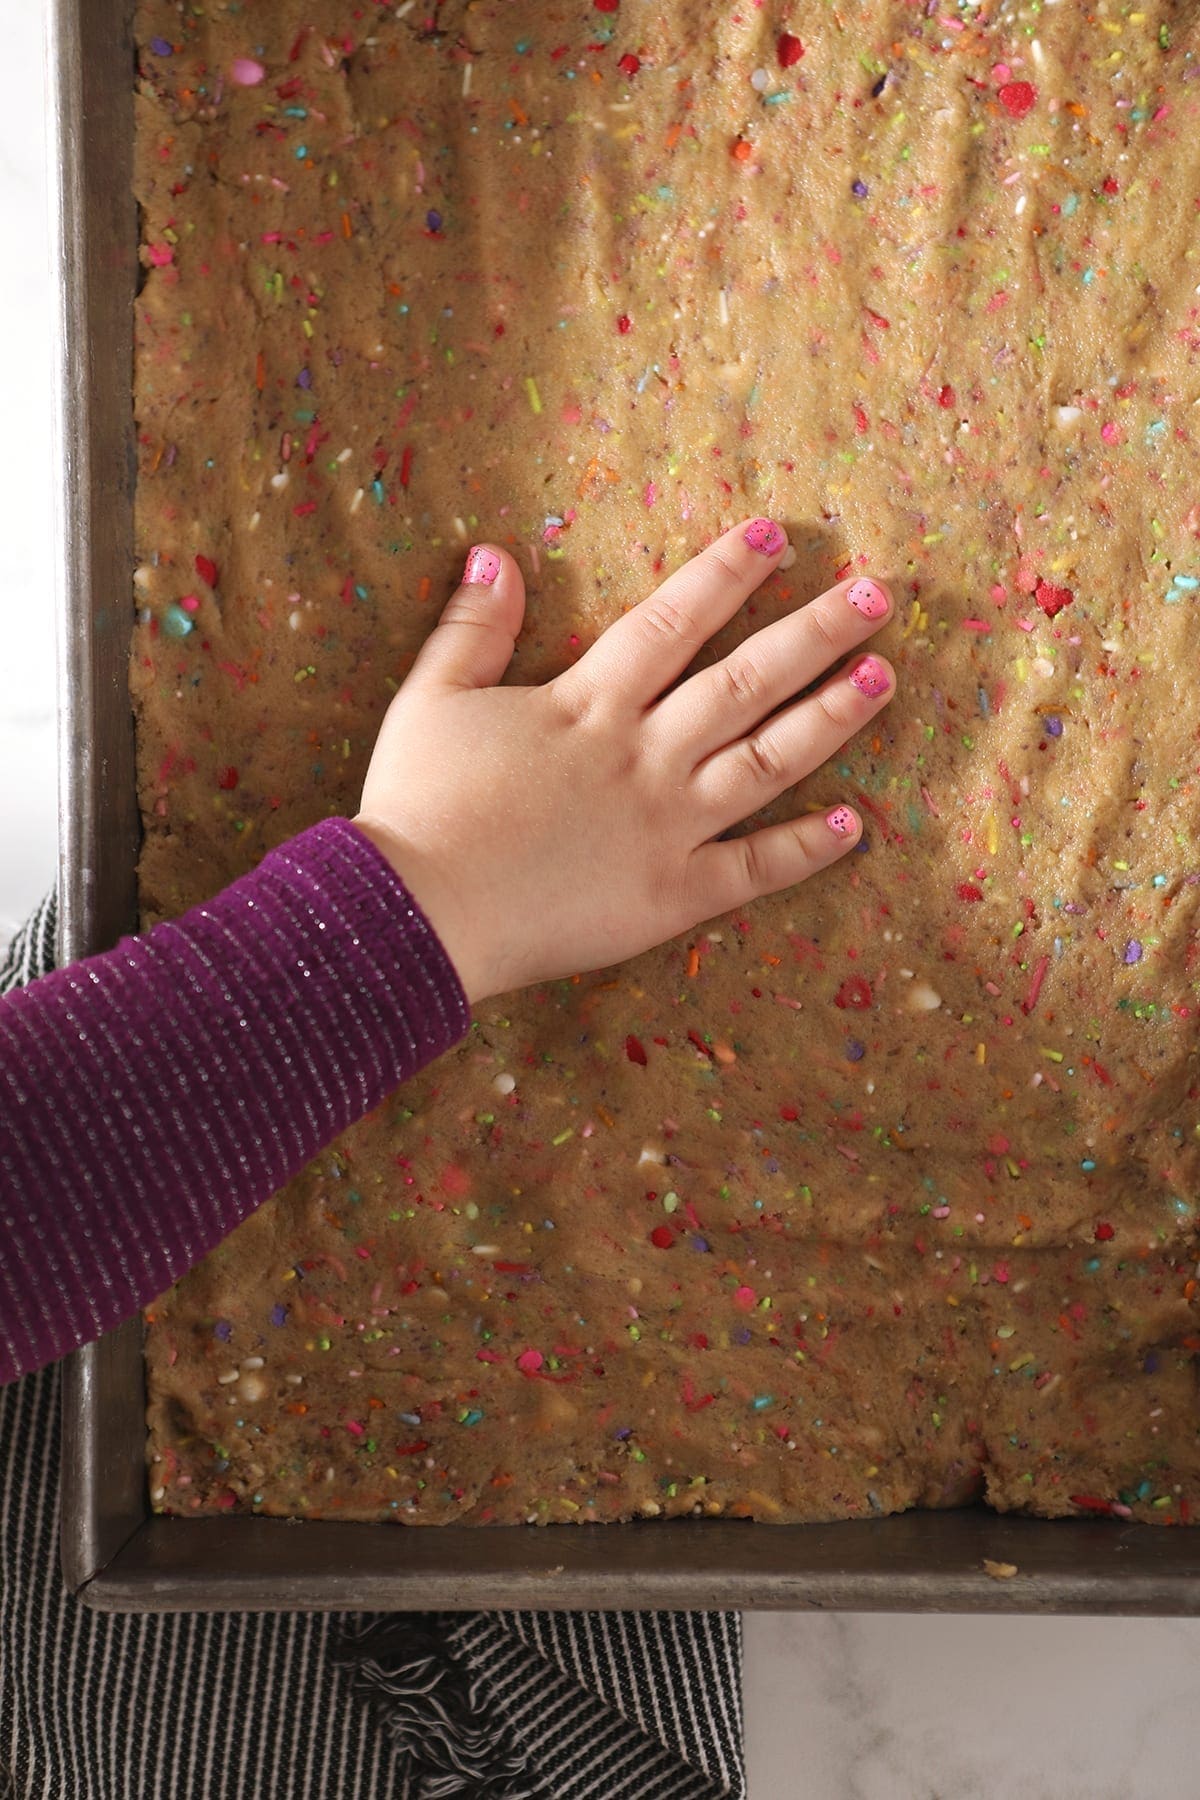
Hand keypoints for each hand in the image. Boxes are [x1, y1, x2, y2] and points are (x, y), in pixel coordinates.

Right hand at [354, 518, 894, 1004]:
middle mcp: (643, 756)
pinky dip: (804, 850)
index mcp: (588, 704)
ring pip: (766, 762)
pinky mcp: (671, 898)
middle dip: (814, 631)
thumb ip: (473, 628)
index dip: (726, 574)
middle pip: (745, 681)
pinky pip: (752, 871)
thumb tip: (497, 551)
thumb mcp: (431, 700)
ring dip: (830, 718)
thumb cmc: (418, 807)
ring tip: (884, 678)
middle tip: (877, 595)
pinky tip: (852, 826)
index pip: (673, 622)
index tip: (777, 535)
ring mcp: (666, 828)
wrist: (417, 917)